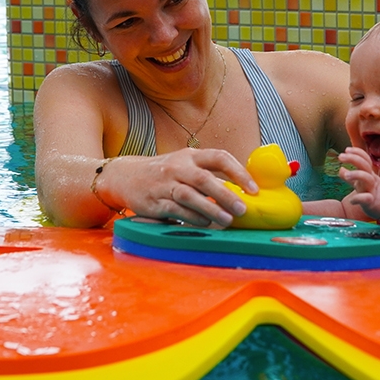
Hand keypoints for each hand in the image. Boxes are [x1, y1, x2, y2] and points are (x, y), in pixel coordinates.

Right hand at [108, 148, 255, 226]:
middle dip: (226, 195)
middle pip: (204, 178)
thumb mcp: (185, 165)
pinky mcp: (154, 201)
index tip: (253, 189)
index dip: (239, 172)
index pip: (219, 158)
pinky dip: (192, 217)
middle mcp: (177, 167)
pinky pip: (175, 210)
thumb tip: (241, 192)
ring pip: (189, 195)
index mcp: (190, 156)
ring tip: (227, 220)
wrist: (125, 176)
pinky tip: (205, 223)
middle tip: (243, 209)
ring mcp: (164, 184)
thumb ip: (209, 174)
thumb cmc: (165, 173)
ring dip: (210, 208)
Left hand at [337, 147, 379, 220]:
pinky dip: (359, 198)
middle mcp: (371, 180)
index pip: (365, 159)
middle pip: (365, 165)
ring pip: (367, 179)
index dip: (357, 152)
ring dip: (356, 174)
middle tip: (341, 156)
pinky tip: (351, 201)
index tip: (346, 149)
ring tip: (346, 175)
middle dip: (354, 159)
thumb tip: (340, 169)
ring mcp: (372, 190)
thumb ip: (351, 177)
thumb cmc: (374, 194)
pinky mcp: (372, 202)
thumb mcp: (362, 184)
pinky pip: (367, 198)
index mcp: (369, 174)